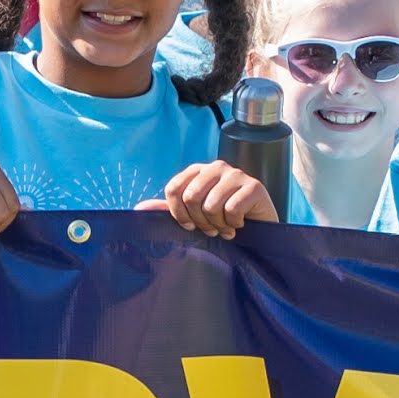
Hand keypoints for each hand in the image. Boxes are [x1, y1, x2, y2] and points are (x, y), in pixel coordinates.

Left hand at [157, 162, 272, 237]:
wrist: (259, 230)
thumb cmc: (223, 219)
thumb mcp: (193, 214)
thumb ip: (168, 209)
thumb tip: (139, 208)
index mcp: (197, 171)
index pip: (174, 189)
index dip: (178, 213)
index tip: (189, 225)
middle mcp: (216, 167)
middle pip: (191, 197)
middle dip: (200, 221)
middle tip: (212, 228)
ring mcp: (236, 174)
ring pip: (212, 205)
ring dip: (218, 224)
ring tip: (226, 227)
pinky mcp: (254, 186)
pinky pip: (232, 209)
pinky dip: (234, 223)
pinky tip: (241, 223)